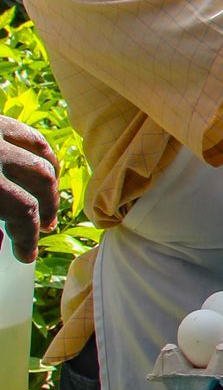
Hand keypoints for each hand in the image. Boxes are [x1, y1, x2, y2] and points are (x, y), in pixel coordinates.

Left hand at [0, 116, 58, 262]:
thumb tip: (0, 240)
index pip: (22, 210)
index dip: (28, 238)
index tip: (26, 255)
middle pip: (39, 180)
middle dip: (45, 209)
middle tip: (43, 229)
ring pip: (40, 154)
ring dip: (49, 181)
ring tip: (48, 200)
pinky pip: (27, 134)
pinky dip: (41, 153)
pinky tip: (42, 166)